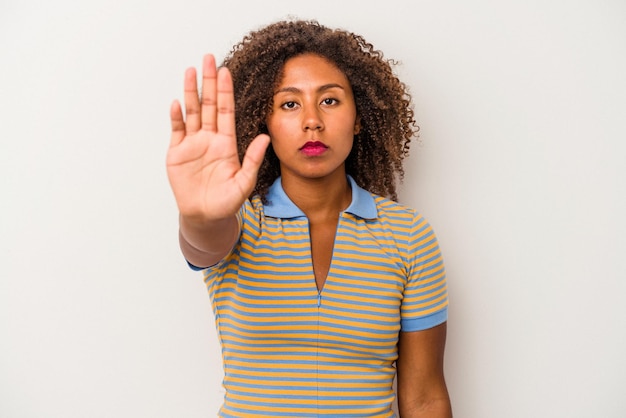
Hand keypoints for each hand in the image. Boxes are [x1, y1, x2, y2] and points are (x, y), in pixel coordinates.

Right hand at [167, 54, 269, 222]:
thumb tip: (265, 137)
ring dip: (190, 92)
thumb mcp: (244, 181)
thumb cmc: (227, 202)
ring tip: (190, 71)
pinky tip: (177, 103)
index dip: (226, 91)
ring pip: (192, 112)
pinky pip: (177, 131)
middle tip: (208, 59)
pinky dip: (177, 117)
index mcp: (226, 143)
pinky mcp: (177, 153)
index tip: (226, 72)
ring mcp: (192, 144)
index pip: (226, 111)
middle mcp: (209, 139)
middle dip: (208, 82)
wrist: (206, 216)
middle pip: (209, 105)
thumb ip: (252, 159)